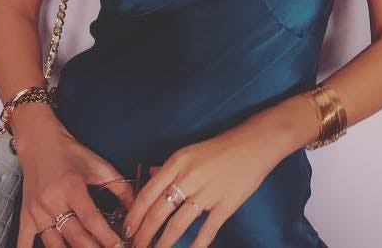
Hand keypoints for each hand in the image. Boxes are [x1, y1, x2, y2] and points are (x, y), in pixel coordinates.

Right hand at [14, 127, 135, 247]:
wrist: (39, 142)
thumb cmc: (70, 153)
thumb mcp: (98, 166)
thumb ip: (120, 187)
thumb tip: (136, 208)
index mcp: (72, 187)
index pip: (91, 219)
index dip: (106, 237)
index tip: (120, 246)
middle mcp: (52, 200)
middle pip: (75, 236)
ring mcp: (37, 211)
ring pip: (54, 244)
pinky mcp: (26, 215)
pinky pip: (24, 241)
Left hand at [121, 125, 284, 247]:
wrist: (255, 144)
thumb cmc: (221, 148)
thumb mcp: (190, 151)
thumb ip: (169, 166)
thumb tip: (149, 174)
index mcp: (177, 163)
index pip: (147, 194)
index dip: (134, 215)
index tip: (126, 230)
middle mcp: (188, 178)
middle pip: (158, 213)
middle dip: (143, 235)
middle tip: (136, 246)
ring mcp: (207, 192)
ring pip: (177, 225)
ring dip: (163, 244)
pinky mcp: (226, 204)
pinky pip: (207, 230)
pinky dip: (196, 245)